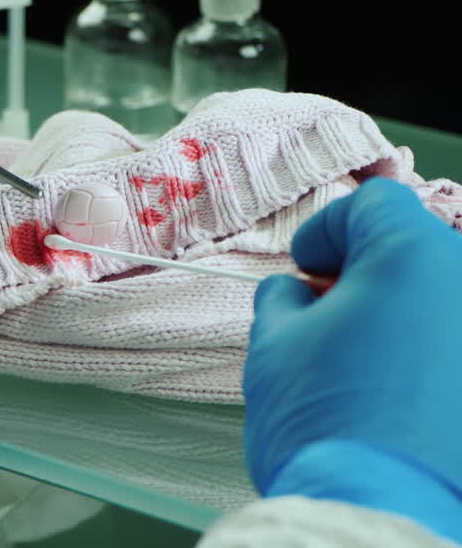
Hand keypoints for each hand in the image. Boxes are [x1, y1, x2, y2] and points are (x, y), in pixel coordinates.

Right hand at [246, 177, 461, 541]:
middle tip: (324, 312)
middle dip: (367, 274)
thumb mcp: (273, 345)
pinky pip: (452, 348)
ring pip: (442, 302)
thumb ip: (284, 300)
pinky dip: (430, 357)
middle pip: (417, 251)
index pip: (372, 204)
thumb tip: (296, 296)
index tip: (304, 266)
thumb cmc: (326, 424)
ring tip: (358, 363)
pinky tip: (395, 395)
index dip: (326, 230)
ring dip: (402, 317)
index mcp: (413, 255)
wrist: (381, 512)